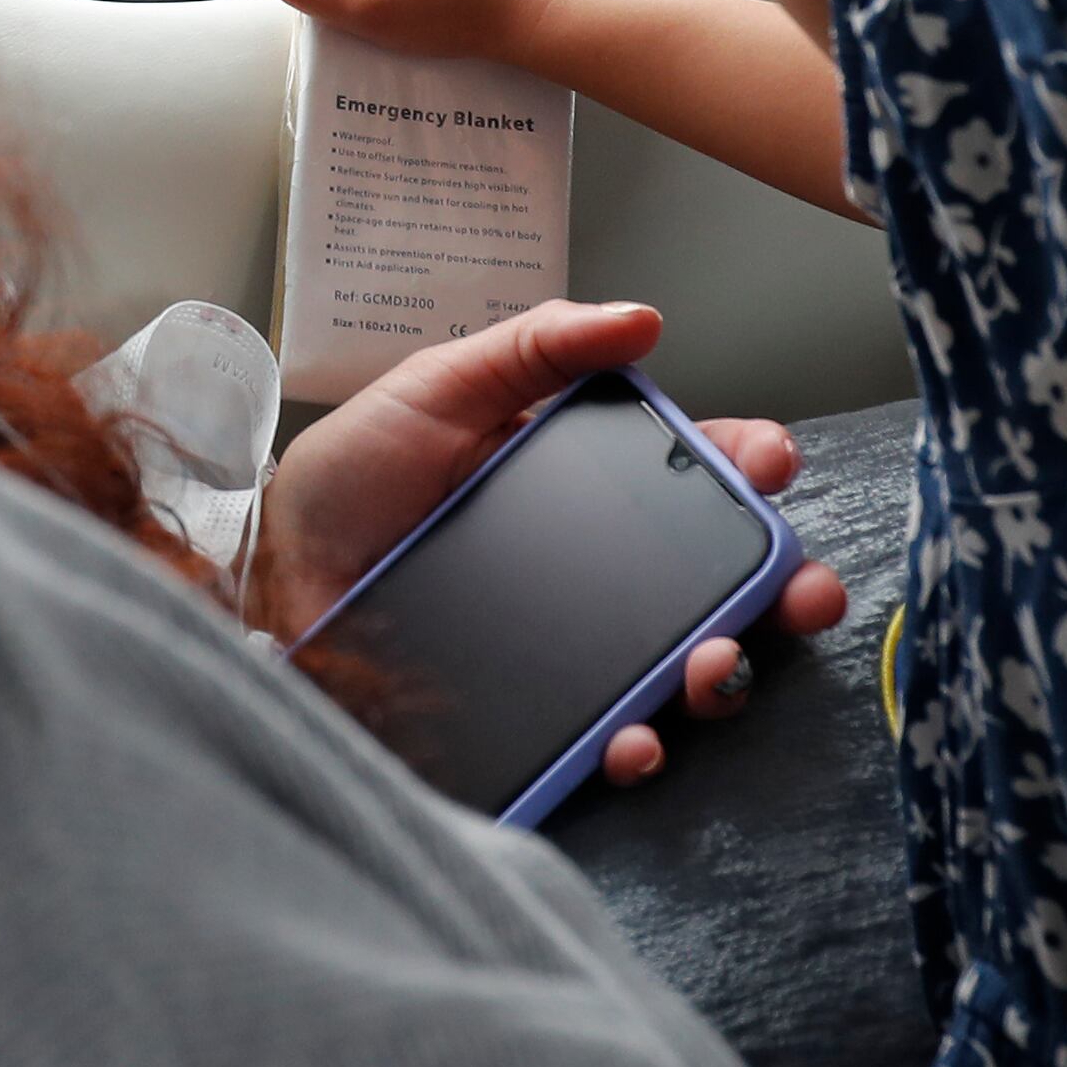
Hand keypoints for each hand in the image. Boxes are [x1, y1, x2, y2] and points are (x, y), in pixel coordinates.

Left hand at [247, 297, 853, 786]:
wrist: (269, 577)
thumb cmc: (348, 479)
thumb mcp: (436, 388)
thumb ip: (532, 347)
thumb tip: (641, 318)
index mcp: (588, 489)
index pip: (699, 478)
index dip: (752, 470)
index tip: (771, 460)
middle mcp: (596, 575)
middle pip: (720, 587)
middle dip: (778, 592)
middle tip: (798, 591)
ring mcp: (570, 653)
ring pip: (680, 673)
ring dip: (719, 676)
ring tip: (709, 667)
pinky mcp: (531, 720)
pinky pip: (601, 744)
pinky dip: (634, 747)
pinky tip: (633, 739)